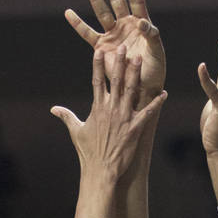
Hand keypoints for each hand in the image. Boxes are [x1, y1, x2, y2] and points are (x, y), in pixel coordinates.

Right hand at [51, 47, 165, 181]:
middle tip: (124, 46)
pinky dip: (156, 103)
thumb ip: (67, 117)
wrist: (101, 170)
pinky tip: (164, 93)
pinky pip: (148, 112)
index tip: (100, 50)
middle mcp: (111, 109)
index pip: (96, 81)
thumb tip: (53, 109)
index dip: (98, 64)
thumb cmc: (88, 152)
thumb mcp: (76, 132)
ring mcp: (124, 118)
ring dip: (136, 74)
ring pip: (131, 91)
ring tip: (140, 59)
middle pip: (115, 80)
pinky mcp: (135, 128)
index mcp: (97, 108)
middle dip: (119, 62)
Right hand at [65, 0, 165, 104]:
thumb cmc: (154, 68)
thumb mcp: (156, 51)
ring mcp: (113, 35)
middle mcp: (125, 26)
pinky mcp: (102, 47)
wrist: (141, 87)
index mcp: (141, 24)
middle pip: (117, 0)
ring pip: (102, 12)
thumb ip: (151, 35)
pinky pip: (87, 33)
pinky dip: (78, 24)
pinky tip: (69, 13)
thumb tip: (141, 21)